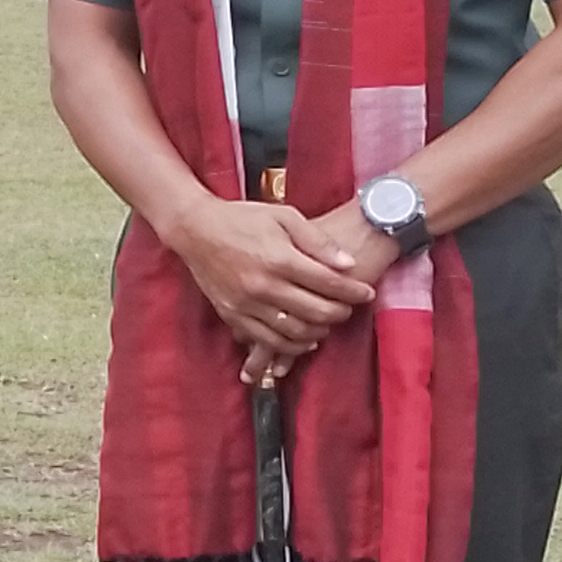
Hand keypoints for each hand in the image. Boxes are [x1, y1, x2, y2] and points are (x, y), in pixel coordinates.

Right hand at [164, 195, 375, 362]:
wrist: (194, 228)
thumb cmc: (242, 218)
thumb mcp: (284, 216)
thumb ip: (318, 241)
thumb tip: (348, 264)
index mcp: (280, 259)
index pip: (329, 284)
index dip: (354, 291)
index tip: (366, 293)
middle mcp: (264, 286)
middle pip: (317, 312)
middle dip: (341, 312)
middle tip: (349, 307)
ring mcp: (246, 304)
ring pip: (295, 332)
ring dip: (319, 331)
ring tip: (328, 321)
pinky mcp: (232, 315)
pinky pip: (268, 340)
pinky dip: (291, 345)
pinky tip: (304, 338)